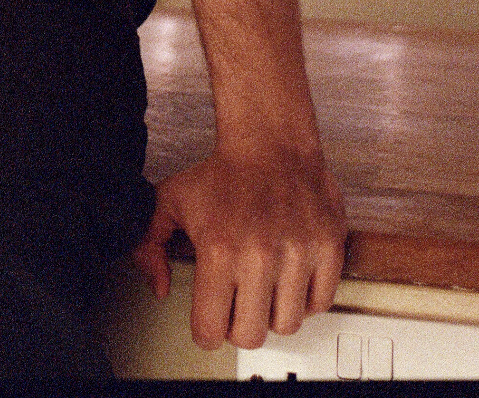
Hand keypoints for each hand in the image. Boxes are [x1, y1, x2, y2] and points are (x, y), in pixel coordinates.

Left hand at [131, 145, 346, 349]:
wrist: (270, 140)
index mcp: (218, 250)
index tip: (209, 321)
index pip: (210, 330)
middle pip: (251, 337)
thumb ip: (149, 245)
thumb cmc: (224, 172)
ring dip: (273, 314)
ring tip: (264, 290)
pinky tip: (290, 280)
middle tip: (237, 307)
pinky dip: (305, 299)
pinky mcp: (328, 248)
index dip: (206, 331)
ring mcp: (298, 253)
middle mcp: (259, 256)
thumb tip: (160, 286)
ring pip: (287, 325)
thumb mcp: (171, 202)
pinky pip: (320, 303)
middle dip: (239, 327)